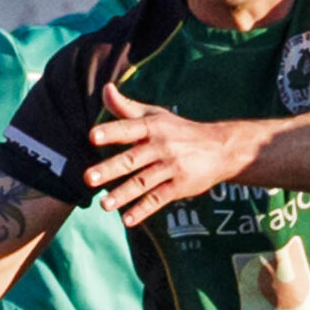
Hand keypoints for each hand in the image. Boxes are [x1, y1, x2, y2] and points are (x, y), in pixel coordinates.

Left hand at [87, 81, 242, 226]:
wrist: (221, 148)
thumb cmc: (180, 130)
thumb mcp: (156, 115)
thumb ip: (127, 107)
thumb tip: (105, 89)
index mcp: (153, 127)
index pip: (129, 128)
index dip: (111, 132)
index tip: (92, 136)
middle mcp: (162, 146)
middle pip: (132, 159)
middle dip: (110, 169)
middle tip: (88, 178)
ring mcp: (171, 167)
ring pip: (143, 182)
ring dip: (123, 194)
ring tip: (104, 205)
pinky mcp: (180, 186)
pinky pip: (159, 199)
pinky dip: (143, 210)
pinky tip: (127, 220)